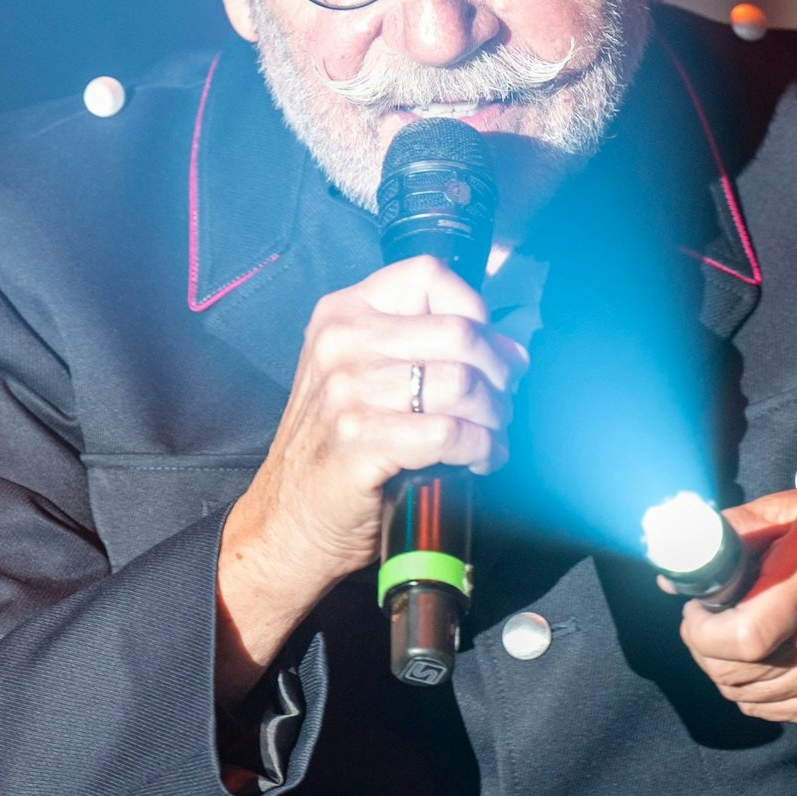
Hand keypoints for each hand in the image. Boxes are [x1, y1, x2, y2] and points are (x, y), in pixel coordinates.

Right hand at [214, 256, 527, 699]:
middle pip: (458, 332)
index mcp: (342, 314)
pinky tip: (481, 460)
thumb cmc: (334, 448)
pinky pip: (450, 433)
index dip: (475, 310)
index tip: (491, 350)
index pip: (427, 275)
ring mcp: (346, 392)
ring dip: (493, 416)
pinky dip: (481, 449)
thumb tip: (510, 348)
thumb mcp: (360, 376)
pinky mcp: (360, 442)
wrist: (287, 520)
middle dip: (499, 373)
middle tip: (503, 403)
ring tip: (491, 435)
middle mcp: (340, 344)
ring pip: (462, 384)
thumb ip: (422, 349)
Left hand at [673, 490, 796, 724]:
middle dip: (704, 647)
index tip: (696, 610)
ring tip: (738, 632)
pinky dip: (753, 687)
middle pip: (734, 674)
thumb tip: (678, 562)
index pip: (740, 638)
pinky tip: (764, 654)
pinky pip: (772, 709)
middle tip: (710, 618)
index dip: (701, 632)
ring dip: (725, 668)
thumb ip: (735, 530)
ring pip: (746, 696)